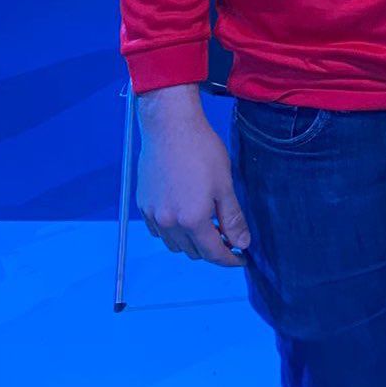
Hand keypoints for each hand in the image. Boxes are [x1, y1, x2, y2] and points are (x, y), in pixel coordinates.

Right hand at [136, 85, 250, 267]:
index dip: (229, 259)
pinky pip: (159, 231)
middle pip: (193, 252)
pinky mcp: (143, 205)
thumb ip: (232, 218)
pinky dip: (174, 232)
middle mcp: (169, 223)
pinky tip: (185, 217)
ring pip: (174, 244)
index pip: (213, 253)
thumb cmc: (202, 151)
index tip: (241, 258)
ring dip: (192, 243)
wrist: (170, 127)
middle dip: (212, 250)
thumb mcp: (225, 184)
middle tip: (228, 237)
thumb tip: (242, 243)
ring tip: (208, 226)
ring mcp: (152, 215)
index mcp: (192, 220)